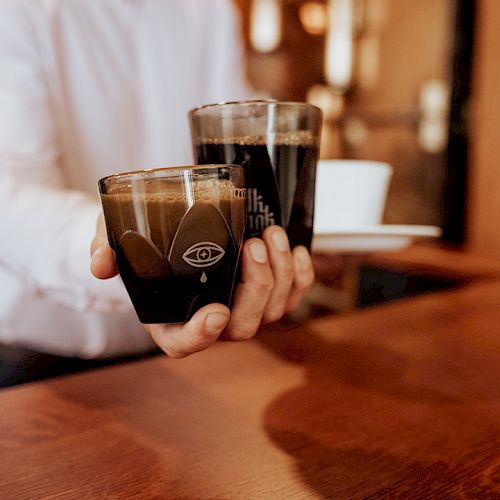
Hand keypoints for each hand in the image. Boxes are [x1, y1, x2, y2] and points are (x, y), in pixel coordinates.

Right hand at [91, 214, 314, 357]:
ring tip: (272, 235)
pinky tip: (295, 250)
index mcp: (173, 319)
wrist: (168, 234)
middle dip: (256, 287)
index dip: (202, 336)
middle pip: (243, 327)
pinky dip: (300, 277)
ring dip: (281, 275)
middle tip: (252, 246)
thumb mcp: (113, 240)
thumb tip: (99, 264)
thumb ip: (104, 249)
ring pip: (273, 311)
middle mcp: (211, 321)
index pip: (185, 344)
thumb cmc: (143, 246)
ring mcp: (241, 309)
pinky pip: (292, 297)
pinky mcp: (264, 294)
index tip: (214, 311)